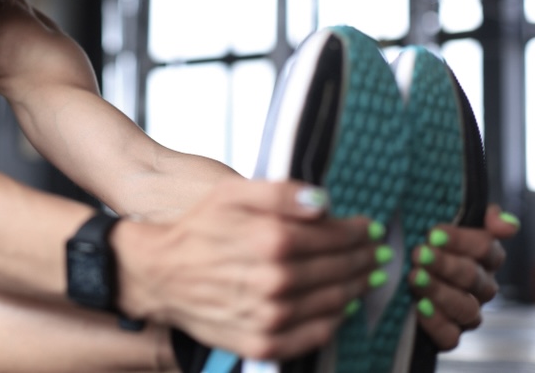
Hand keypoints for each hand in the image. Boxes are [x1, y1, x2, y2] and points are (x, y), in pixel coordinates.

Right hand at [114, 180, 383, 360]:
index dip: (356, 232)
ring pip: (332, 303)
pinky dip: (333, 322)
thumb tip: (323, 202)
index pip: (333, 236)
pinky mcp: (261, 342)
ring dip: (354, 289)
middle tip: (374, 254)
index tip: (367, 228)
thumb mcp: (231, 193)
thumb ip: (280, 192)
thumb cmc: (196, 229)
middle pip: (338, 270)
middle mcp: (274, 281)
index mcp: (270, 241)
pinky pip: (313, 336)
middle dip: (361, 259)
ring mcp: (269, 316)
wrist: (159, 273)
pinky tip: (339, 308)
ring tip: (363, 277)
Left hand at [408, 204, 519, 349]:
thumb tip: (504, 223)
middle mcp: (480, 287)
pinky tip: (417, 306)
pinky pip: (450, 336)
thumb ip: (479, 216)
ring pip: (465, 308)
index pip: (486, 249)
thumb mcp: (441, 223)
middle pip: (473, 277)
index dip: (461, 241)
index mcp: (483, 258)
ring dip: (439, 291)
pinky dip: (435, 322)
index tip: (433, 233)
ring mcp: (466, 312)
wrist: (394, 275)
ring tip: (414, 277)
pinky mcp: (449, 334)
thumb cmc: (422, 242)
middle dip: (445, 264)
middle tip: (419, 254)